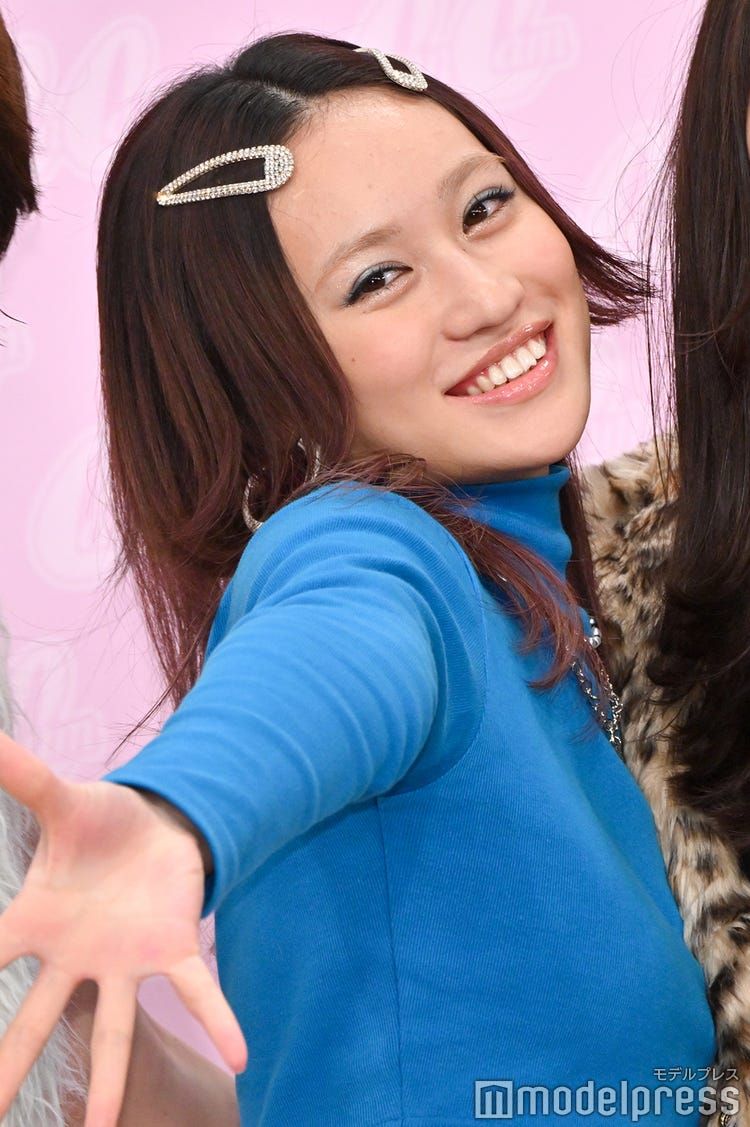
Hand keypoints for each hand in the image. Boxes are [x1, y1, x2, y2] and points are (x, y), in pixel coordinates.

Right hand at [0, 733, 246, 1126]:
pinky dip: (216, 1019)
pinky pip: (195, 991)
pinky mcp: (173, 948)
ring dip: (112, 1079)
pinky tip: (239, 1054)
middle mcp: (75, 956)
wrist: (153, 824)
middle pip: (37, 1019)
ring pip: (115, 1029)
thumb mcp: (60, 798)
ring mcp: (124, 960)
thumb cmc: (96, 822)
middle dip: (10, 1065)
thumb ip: (22, 776)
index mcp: (36, 920)